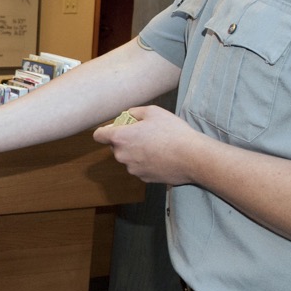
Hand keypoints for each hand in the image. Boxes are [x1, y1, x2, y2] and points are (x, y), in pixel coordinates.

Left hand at [93, 105, 210, 184]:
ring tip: (156, 145)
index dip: (106, 130)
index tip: (118, 128)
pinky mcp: (143, 179)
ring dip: (136, 152)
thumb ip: (134, 112)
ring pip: (128, 158)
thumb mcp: (153, 112)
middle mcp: (121, 156)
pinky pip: (139, 168)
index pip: (99, 135)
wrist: (192, 157)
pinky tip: (161, 157)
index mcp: (120, 138)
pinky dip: (146, 163)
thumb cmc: (172, 131)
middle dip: (125, 140)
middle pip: (115, 147)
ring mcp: (132, 169)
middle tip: (143, 133)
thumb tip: (128, 116)